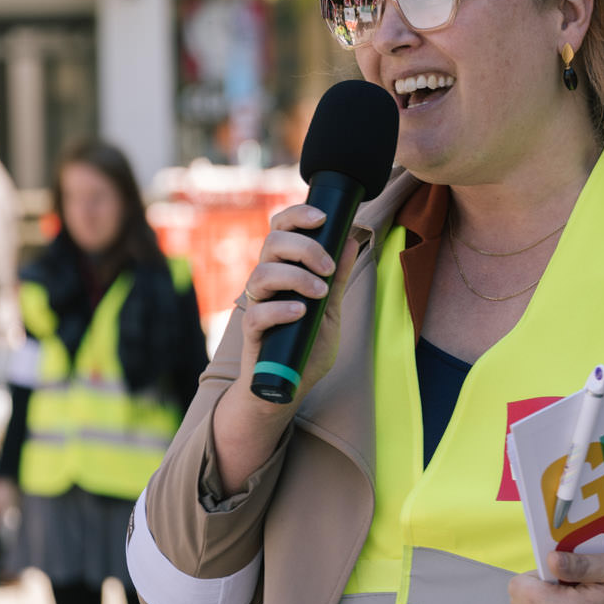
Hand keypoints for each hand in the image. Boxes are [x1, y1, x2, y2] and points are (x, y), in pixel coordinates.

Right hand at [233, 202, 362, 405]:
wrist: (290, 386)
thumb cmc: (308, 345)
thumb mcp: (332, 309)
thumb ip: (338, 278)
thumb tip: (352, 241)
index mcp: (285, 269)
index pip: (281, 229)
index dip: (297, 216)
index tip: (322, 218)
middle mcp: (267, 281)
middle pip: (272, 243)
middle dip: (304, 247)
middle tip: (327, 267)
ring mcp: (257, 304)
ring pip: (261, 273)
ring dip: (296, 277)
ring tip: (320, 293)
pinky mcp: (252, 331)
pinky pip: (257, 312)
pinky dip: (280, 308)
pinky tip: (300, 312)